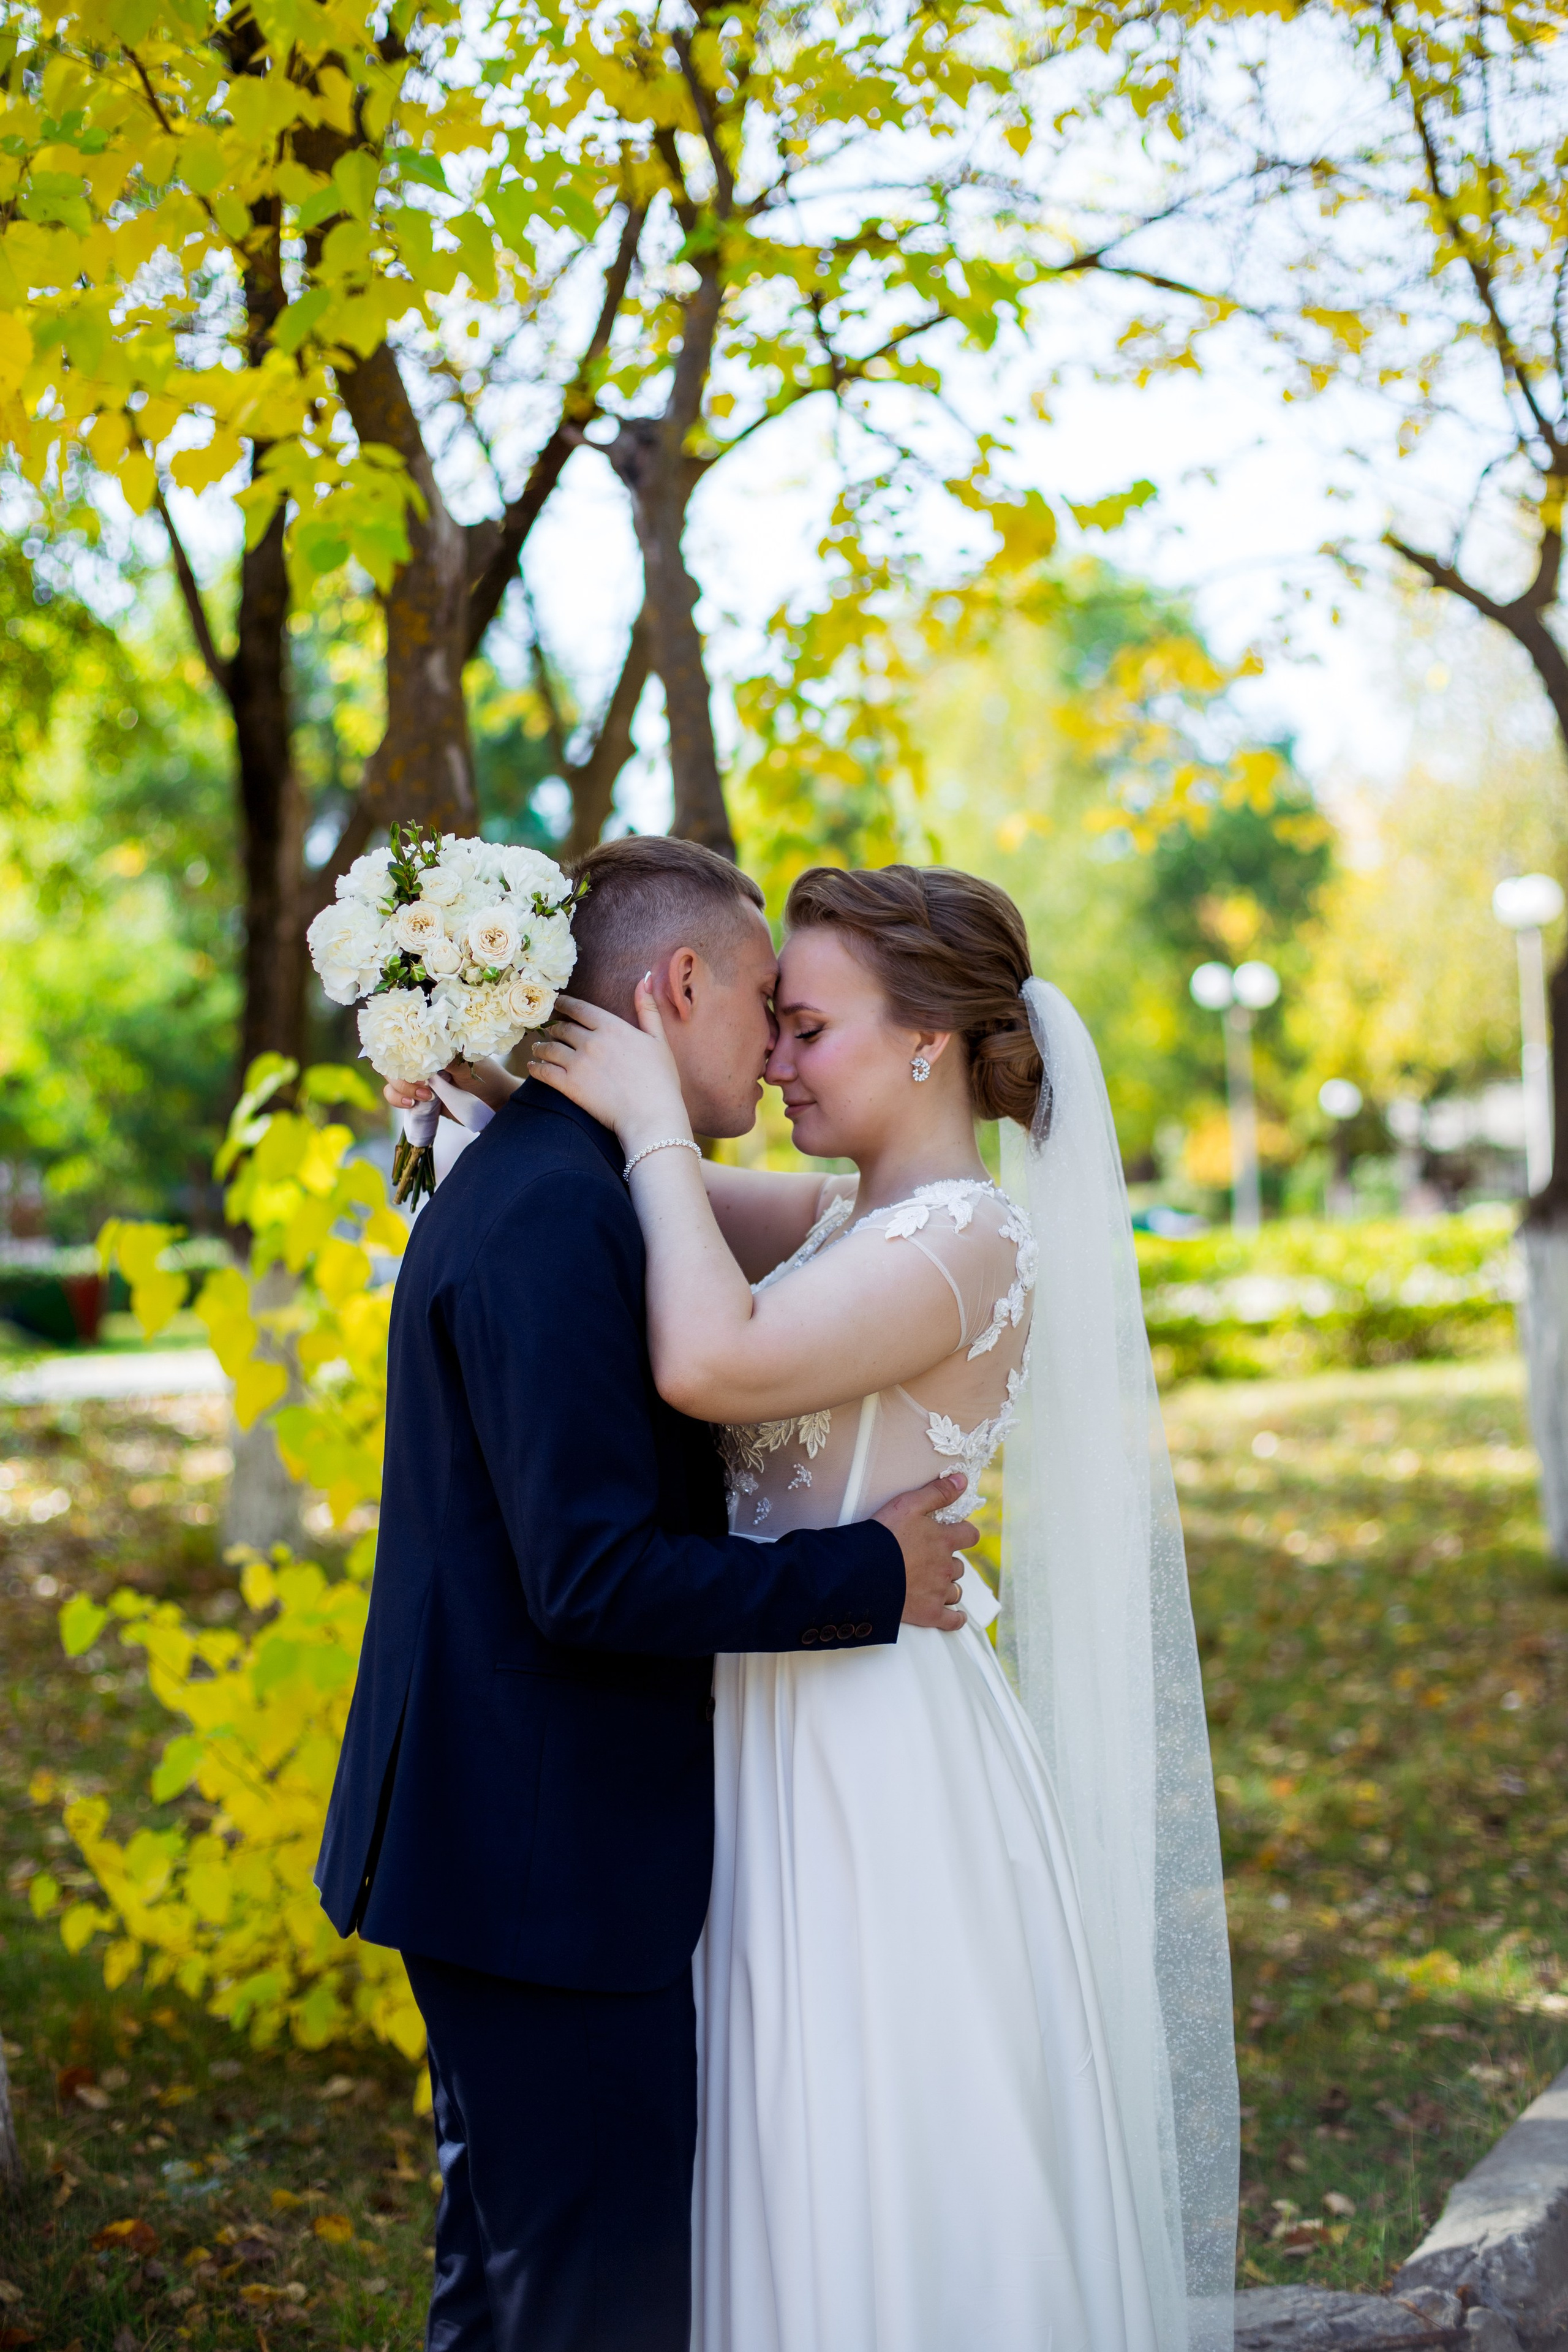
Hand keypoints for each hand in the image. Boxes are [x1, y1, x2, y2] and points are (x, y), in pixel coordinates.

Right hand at [382, 1056, 519, 1118]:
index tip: (412, 1063)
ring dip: (400, 1089)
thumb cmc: (487, 1078)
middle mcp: (423, 1059)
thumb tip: (427, 1047)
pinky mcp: (418, 1097)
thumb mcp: (468, 1066)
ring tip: (425, 1098)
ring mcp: (419, 1078)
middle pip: (394, 1061)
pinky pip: (397, 1097)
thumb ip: (447, 1058)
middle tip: (424, 1086)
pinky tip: (413, 1105)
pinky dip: (399, 1100)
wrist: (496, 1103)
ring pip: (393, 1080)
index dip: (401, 1049)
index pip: (406, 1040)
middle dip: (402, 1075)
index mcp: (434, 1045)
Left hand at [531, 983, 690, 1151]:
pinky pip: (544, 1072)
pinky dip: (536, 1068)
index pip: (580, 1008)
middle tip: (547, 1029)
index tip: (557, 1002)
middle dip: (553, 1027)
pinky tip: (533, 1068)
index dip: (565, 1004)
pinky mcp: (570, 1085)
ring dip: (541, 1047)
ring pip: (549, 1048)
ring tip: (537, 1048)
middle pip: (562, 1028)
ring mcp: (578, 1063)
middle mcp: (591, 1041)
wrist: (651, 1114)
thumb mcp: (658, 1039)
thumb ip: (647, 1009)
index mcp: (612, 1026)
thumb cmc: (660, 1079)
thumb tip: (644, 979)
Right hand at [875, 1472, 976, 1632]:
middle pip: (959, 1566)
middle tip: (930, 1560)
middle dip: (948, 1563)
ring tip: (933, 1584)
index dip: (964, 1534)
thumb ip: (938, 1493)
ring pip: (955, 1590)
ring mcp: (939, 1592)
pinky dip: (956, 1619)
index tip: (954, 1534)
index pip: (970, 1535)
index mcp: (945, 1540)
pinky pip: (952, 1620)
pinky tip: (956, 1617)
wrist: (863, 1572)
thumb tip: (962, 1481)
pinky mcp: (929, 1614)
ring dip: (947, 1587)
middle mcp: (947, 1567)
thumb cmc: (884, 1536)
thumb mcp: (909, 1504)